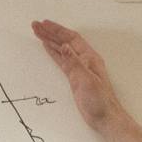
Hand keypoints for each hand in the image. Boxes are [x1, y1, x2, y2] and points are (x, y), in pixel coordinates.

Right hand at [32, 19, 124, 133]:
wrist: (105, 117)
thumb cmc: (99, 101)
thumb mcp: (86, 81)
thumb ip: (74, 63)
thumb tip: (64, 47)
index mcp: (89, 57)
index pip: (71, 38)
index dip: (57, 30)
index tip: (44, 24)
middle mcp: (84, 60)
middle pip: (65, 41)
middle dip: (50, 33)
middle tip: (36, 25)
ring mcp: (79, 68)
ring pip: (62, 50)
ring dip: (50, 41)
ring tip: (37, 33)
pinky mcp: (75, 78)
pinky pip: (62, 61)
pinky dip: (53, 53)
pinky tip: (47, 48)